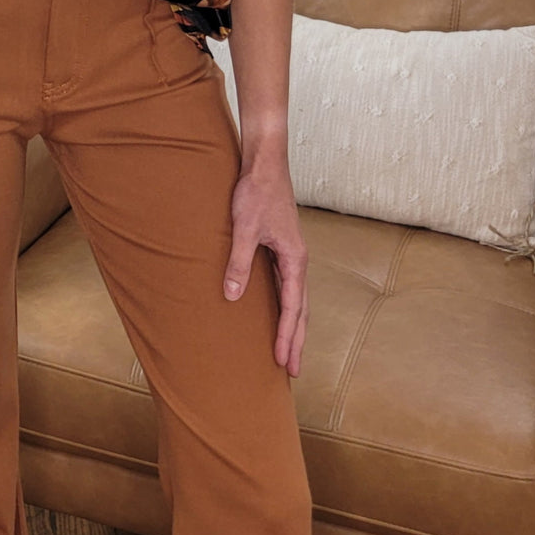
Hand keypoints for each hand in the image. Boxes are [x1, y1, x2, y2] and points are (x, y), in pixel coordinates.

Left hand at [222, 159, 308, 376]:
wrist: (265, 163)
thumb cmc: (256, 192)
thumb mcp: (244, 228)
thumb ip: (239, 262)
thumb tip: (233, 296)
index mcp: (294, 259)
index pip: (293, 308)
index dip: (286, 336)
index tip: (282, 362)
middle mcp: (298, 260)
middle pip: (301, 309)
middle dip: (296, 340)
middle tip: (292, 371)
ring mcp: (291, 254)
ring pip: (296, 299)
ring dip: (293, 326)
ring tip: (288, 351)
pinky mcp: (282, 247)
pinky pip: (287, 285)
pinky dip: (286, 306)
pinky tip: (277, 313)